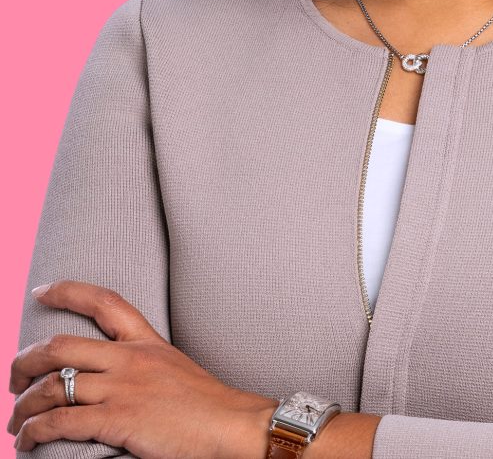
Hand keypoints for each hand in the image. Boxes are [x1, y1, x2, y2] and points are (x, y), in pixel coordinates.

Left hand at [8, 280, 276, 457]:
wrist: (230, 425)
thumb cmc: (206, 404)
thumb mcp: (173, 365)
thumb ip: (142, 362)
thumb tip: (110, 374)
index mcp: (145, 340)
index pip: (102, 301)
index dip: (66, 291)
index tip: (40, 291)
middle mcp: (129, 358)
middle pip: (60, 347)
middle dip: (24, 362)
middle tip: (13, 379)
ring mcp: (122, 388)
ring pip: (53, 387)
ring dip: (22, 406)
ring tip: (15, 422)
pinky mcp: (117, 420)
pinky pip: (60, 422)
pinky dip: (34, 432)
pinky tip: (27, 441)